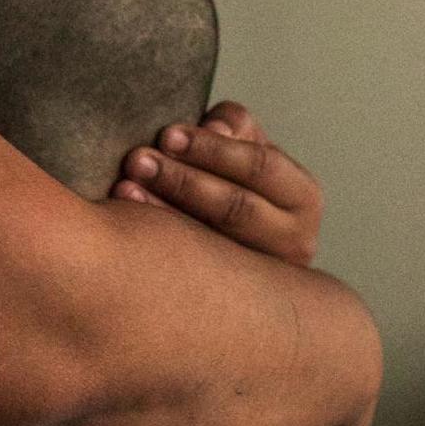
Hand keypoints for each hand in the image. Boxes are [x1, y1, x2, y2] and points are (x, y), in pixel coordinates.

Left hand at [112, 101, 322, 266]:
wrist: (246, 250)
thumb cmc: (239, 183)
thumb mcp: (246, 149)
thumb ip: (233, 129)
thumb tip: (215, 126)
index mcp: (301, 197)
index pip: (260, 167)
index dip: (212, 149)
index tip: (167, 134)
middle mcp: (294, 241)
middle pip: (235, 208)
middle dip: (182, 180)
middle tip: (137, 159)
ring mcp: (263, 275)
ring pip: (211, 243)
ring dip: (161, 210)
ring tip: (123, 186)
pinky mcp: (230, 299)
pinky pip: (189, 269)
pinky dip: (154, 241)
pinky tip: (125, 222)